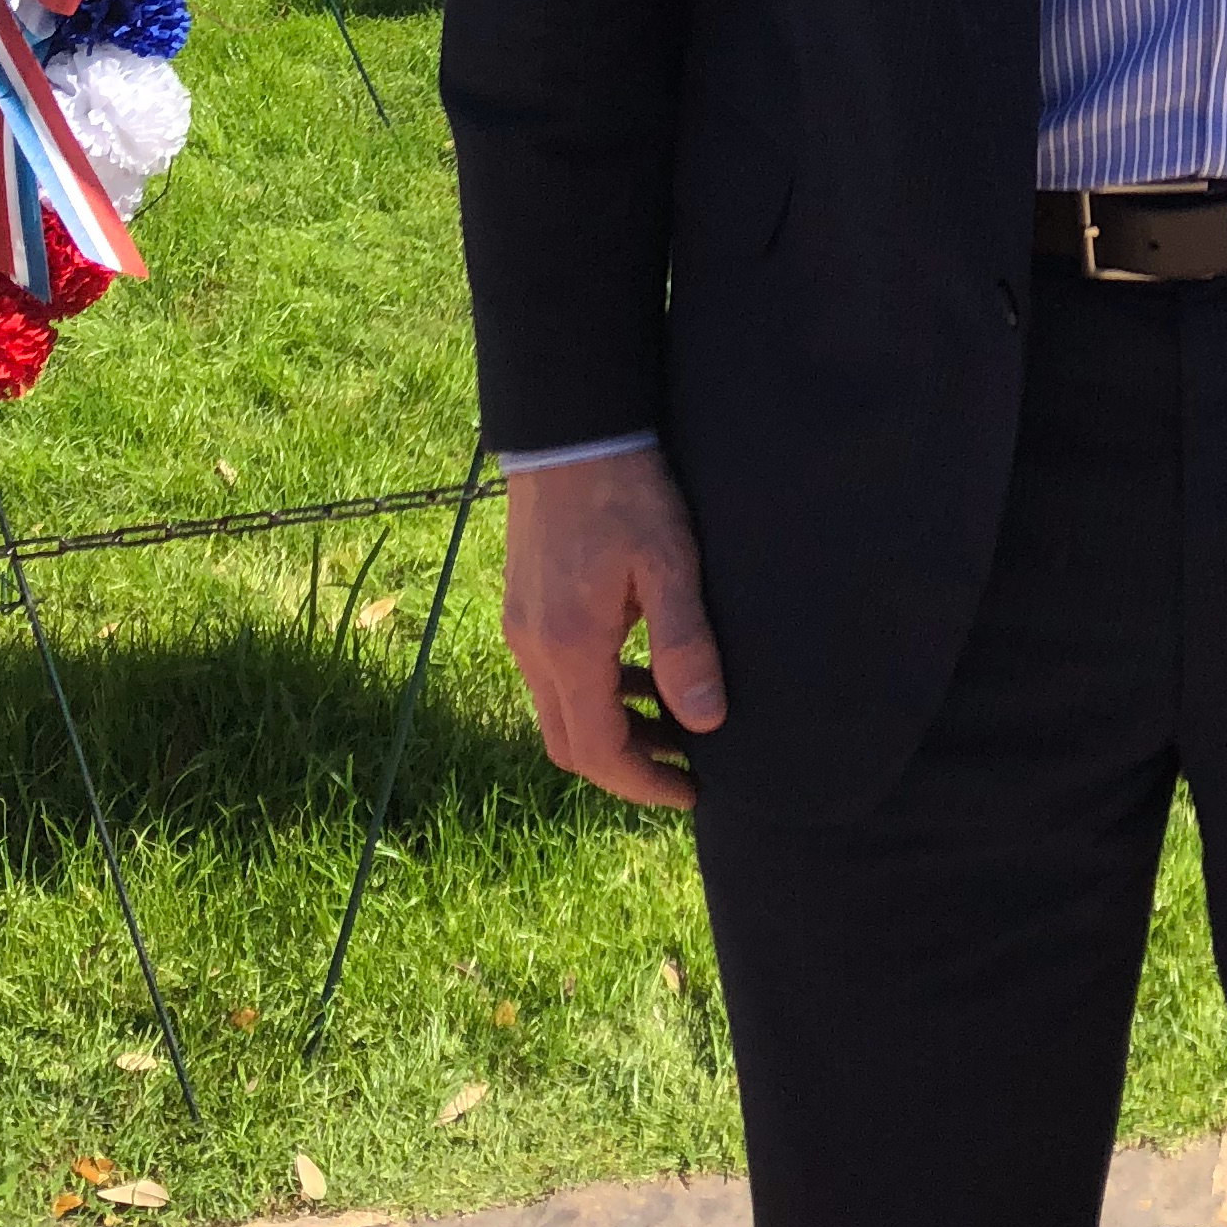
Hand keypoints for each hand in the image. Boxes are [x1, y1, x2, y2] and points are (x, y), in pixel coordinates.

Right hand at [499, 446, 726, 809]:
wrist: (570, 433)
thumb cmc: (627, 492)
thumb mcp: (670, 564)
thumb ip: (685, 644)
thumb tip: (705, 720)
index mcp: (569, 649)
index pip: (598, 751)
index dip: (644, 783)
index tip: (690, 792)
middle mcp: (533, 649)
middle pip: (570, 745)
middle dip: (626, 767)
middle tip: (685, 766)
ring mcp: (522, 629)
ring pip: (559, 712)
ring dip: (612, 729)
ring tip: (673, 721)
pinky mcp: (524, 609)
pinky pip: (553, 677)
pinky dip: (595, 693)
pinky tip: (638, 671)